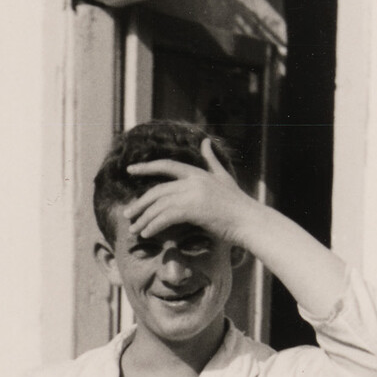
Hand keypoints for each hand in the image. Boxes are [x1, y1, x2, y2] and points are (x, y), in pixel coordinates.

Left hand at [123, 137, 255, 245]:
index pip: (167, 165)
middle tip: (127, 214)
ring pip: (159, 205)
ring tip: (134, 230)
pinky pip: (165, 217)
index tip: (129, 169)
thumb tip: (205, 142)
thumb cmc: (237, 204)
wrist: (249, 221)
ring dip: (144, 219)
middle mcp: (193, 180)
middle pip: (157, 190)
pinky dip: (153, 226)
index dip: (147, 167)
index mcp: (198, 172)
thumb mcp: (223, 177)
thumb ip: (212, 160)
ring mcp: (193, 194)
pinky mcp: (194, 209)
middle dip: (139, 203)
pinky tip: (147, 234)